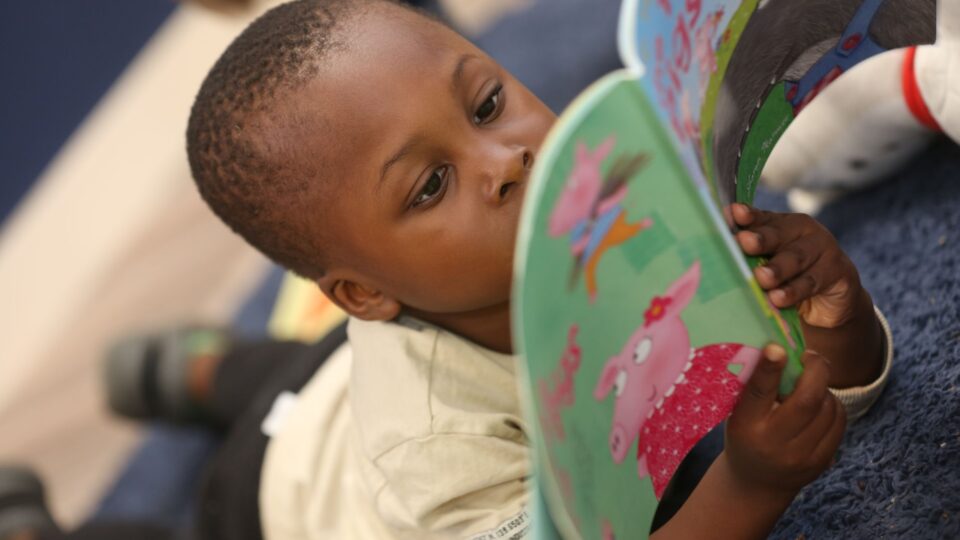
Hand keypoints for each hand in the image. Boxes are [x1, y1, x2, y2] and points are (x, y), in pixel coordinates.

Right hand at [724, 345, 845, 495]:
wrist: (755, 483)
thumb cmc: (745, 435)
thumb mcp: (739, 413)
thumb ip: (756, 388)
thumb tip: (781, 350)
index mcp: (746, 426)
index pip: (759, 393)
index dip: (769, 368)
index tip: (776, 347)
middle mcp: (774, 443)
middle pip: (807, 400)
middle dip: (816, 370)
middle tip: (811, 357)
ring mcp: (801, 456)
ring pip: (828, 407)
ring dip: (823, 388)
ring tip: (811, 384)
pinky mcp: (822, 462)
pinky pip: (839, 422)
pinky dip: (832, 405)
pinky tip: (820, 403)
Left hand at [731, 204, 882, 387]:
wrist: (831, 300)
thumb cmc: (789, 278)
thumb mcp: (769, 265)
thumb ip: (750, 257)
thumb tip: (716, 255)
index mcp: (783, 224)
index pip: (763, 218)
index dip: (749, 216)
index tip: (733, 214)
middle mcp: (803, 231)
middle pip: (779, 235)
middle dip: (760, 239)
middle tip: (744, 243)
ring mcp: (824, 249)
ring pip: (796, 258)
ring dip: (777, 269)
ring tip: (761, 278)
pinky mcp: (838, 271)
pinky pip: (812, 282)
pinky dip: (794, 291)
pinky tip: (779, 298)